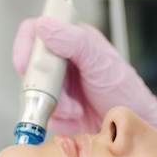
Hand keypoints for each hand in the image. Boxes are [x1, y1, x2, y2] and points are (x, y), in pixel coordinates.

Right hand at [12, 17, 156, 134]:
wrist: (130, 129)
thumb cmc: (126, 93)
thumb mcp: (101, 63)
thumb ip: (74, 42)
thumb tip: (45, 27)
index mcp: (72, 40)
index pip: (35, 33)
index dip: (26, 48)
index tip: (27, 65)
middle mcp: (64, 61)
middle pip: (32, 67)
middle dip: (46, 88)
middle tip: (63, 99)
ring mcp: (60, 85)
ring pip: (35, 93)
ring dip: (56, 106)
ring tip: (77, 110)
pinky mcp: (60, 107)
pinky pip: (44, 113)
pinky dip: (59, 120)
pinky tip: (76, 120)